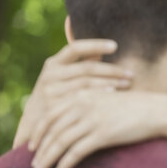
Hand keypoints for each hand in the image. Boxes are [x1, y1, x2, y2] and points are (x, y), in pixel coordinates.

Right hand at [13, 39, 133, 148]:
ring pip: (87, 83)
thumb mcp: (62, 76)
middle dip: (112, 70)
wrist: (35, 122)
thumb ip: (80, 64)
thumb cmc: (56, 94)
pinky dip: (100, 95)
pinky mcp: (55, 108)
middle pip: (87, 68)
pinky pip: (83, 99)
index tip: (115, 45)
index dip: (95, 44)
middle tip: (131, 73)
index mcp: (53, 63)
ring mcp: (52, 92)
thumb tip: (102, 51)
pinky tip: (114, 95)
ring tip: (128, 84)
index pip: (75, 48)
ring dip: (110, 82)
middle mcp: (50, 75)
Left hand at [31, 91, 166, 167]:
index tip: (33, 144)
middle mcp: (83, 105)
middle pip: (52, 129)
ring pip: (60, 141)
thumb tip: (71, 120)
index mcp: (82, 94)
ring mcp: (93, 119)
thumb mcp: (106, 99)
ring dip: (48, 159)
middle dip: (40, 148)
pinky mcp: (103, 134)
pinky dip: (65, 164)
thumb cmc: (133, 106)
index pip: (51, 113)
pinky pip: (76, 152)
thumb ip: (87, 104)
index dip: (39, 130)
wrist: (156, 110)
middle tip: (34, 162)